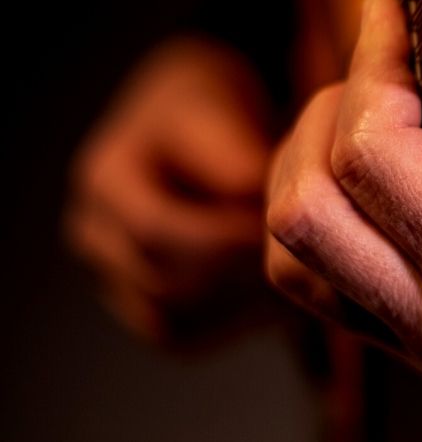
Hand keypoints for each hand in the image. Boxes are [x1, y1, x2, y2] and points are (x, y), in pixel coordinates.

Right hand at [65, 36, 272, 344]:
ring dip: (241, 304)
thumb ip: (231, 154)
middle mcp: (96, 234)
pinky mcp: (143, 305)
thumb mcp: (219, 107)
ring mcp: (113, 276)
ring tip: (295, 271)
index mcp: (105, 178)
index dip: (228, 238)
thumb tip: (258, 206)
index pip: (157, 234)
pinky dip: (233, 322)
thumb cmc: (211, 107)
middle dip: (242, 273)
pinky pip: (184, 335)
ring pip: (174, 320)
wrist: (197, 124)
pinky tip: (277, 292)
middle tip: (304, 254)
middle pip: (165, 284)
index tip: (287, 224)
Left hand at [265, 0, 421, 441]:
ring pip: (293, 261)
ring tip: (361, 120)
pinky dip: (325, 224)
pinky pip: (328, 293)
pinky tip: (370, 187)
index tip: (391, 19)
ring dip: (305, 173)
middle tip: (380, 68)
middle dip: (325, 113)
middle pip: (305, 208)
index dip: (372, 67)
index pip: (374, 155)